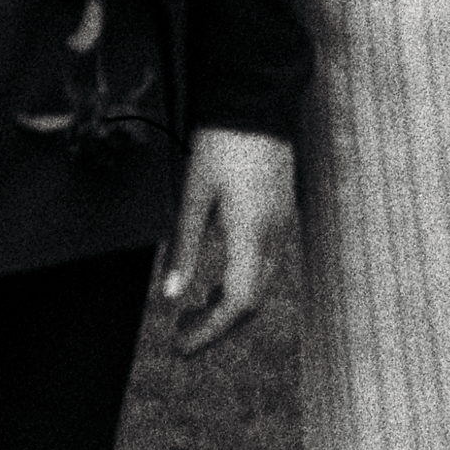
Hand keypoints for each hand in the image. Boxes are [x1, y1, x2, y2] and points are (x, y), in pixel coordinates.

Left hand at [165, 126, 293, 352]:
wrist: (256, 101)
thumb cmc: (220, 144)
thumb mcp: (193, 194)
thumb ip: (184, 249)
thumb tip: (168, 299)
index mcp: (251, 234)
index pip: (236, 303)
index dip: (209, 332)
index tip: (178, 347)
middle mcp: (273, 235)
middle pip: (252, 302)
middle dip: (215, 327)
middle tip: (178, 337)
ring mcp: (281, 225)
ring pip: (260, 285)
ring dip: (226, 308)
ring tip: (190, 314)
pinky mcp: (280, 214)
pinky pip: (265, 265)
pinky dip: (239, 285)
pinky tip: (214, 284)